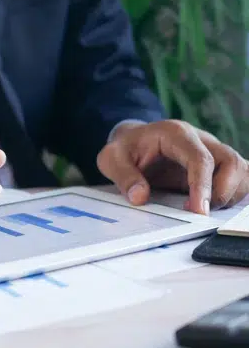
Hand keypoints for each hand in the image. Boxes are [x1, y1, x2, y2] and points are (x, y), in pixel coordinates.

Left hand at [97, 120, 248, 214]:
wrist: (133, 141)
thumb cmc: (125, 149)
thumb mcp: (111, 159)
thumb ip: (124, 176)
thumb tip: (140, 197)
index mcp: (176, 134)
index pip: (200, 158)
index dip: (202, 185)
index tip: (198, 211)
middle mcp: (201, 139)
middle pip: (230, 162)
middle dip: (221, 192)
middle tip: (198, 213)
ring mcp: (212, 150)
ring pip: (241, 170)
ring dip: (230, 194)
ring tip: (203, 208)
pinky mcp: (217, 165)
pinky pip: (241, 177)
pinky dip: (234, 194)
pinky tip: (214, 205)